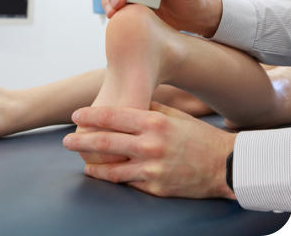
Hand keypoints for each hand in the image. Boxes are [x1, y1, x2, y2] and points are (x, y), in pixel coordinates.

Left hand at [63, 102, 236, 199]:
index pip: (113, 117)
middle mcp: (150, 145)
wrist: (224, 164)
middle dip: (81, 141)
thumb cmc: (197, 135)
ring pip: (111, 168)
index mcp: (154, 122)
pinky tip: (98, 174)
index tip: (75, 116)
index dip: (90, 116)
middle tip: (66, 141)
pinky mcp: (156, 187)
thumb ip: (148, 108)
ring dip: (91, 163)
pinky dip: (109, 178)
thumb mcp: (174, 115)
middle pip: (106, 142)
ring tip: (78, 160)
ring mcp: (152, 168)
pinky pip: (126, 182)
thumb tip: (125, 103)